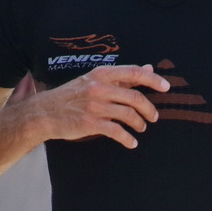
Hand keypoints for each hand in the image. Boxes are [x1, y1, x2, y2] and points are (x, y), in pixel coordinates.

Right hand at [40, 62, 169, 148]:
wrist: (45, 112)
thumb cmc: (72, 96)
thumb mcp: (94, 80)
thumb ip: (121, 77)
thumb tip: (147, 68)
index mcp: (101, 74)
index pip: (134, 73)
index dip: (153, 79)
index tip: (166, 87)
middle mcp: (99, 88)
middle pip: (135, 97)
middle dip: (149, 109)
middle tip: (153, 117)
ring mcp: (95, 106)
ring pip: (129, 115)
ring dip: (140, 124)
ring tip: (141, 128)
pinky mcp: (91, 123)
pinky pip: (118, 132)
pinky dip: (128, 139)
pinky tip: (131, 142)